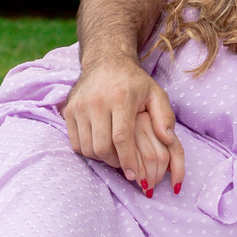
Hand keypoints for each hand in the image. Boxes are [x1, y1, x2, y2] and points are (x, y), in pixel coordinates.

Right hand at [62, 56, 184, 195]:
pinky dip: (88, 151)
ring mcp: (79, 106)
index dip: (128, 160)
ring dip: (102, 158)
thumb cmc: (134, 82)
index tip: (134, 175)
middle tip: (126, 166)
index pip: (121, 137)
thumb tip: (168, 140)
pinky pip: (76, 143)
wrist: (106, 61)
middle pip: (102, 147)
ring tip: (115, 155)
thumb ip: (165, 117)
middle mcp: (96, 101)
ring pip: (88, 147)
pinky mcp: (69, 110)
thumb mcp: (156, 94)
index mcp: (120, 98)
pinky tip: (101, 147)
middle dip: (115, 162)